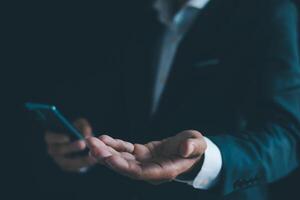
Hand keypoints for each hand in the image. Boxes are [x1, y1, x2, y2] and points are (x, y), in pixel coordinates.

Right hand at [45, 118, 95, 171]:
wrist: (81, 139)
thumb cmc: (79, 128)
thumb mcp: (81, 124)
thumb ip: (83, 127)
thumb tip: (85, 136)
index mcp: (51, 137)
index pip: (50, 137)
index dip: (57, 138)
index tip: (67, 138)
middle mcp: (53, 150)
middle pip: (58, 150)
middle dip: (71, 147)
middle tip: (82, 144)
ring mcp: (59, 160)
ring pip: (67, 163)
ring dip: (79, 159)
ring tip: (91, 155)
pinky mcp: (69, 167)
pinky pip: (75, 168)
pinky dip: (85, 164)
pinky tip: (94, 159)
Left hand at [86, 130, 206, 183]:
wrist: (189, 150)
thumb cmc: (195, 149)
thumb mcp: (198, 145)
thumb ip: (193, 147)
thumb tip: (185, 148)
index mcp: (163, 171)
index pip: (139, 172)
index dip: (123, 166)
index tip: (108, 158)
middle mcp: (150, 170)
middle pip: (124, 167)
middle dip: (107, 157)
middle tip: (91, 145)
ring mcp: (143, 162)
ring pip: (121, 158)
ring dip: (106, 150)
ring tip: (91, 141)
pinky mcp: (140, 153)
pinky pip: (125, 149)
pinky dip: (114, 144)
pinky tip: (103, 138)